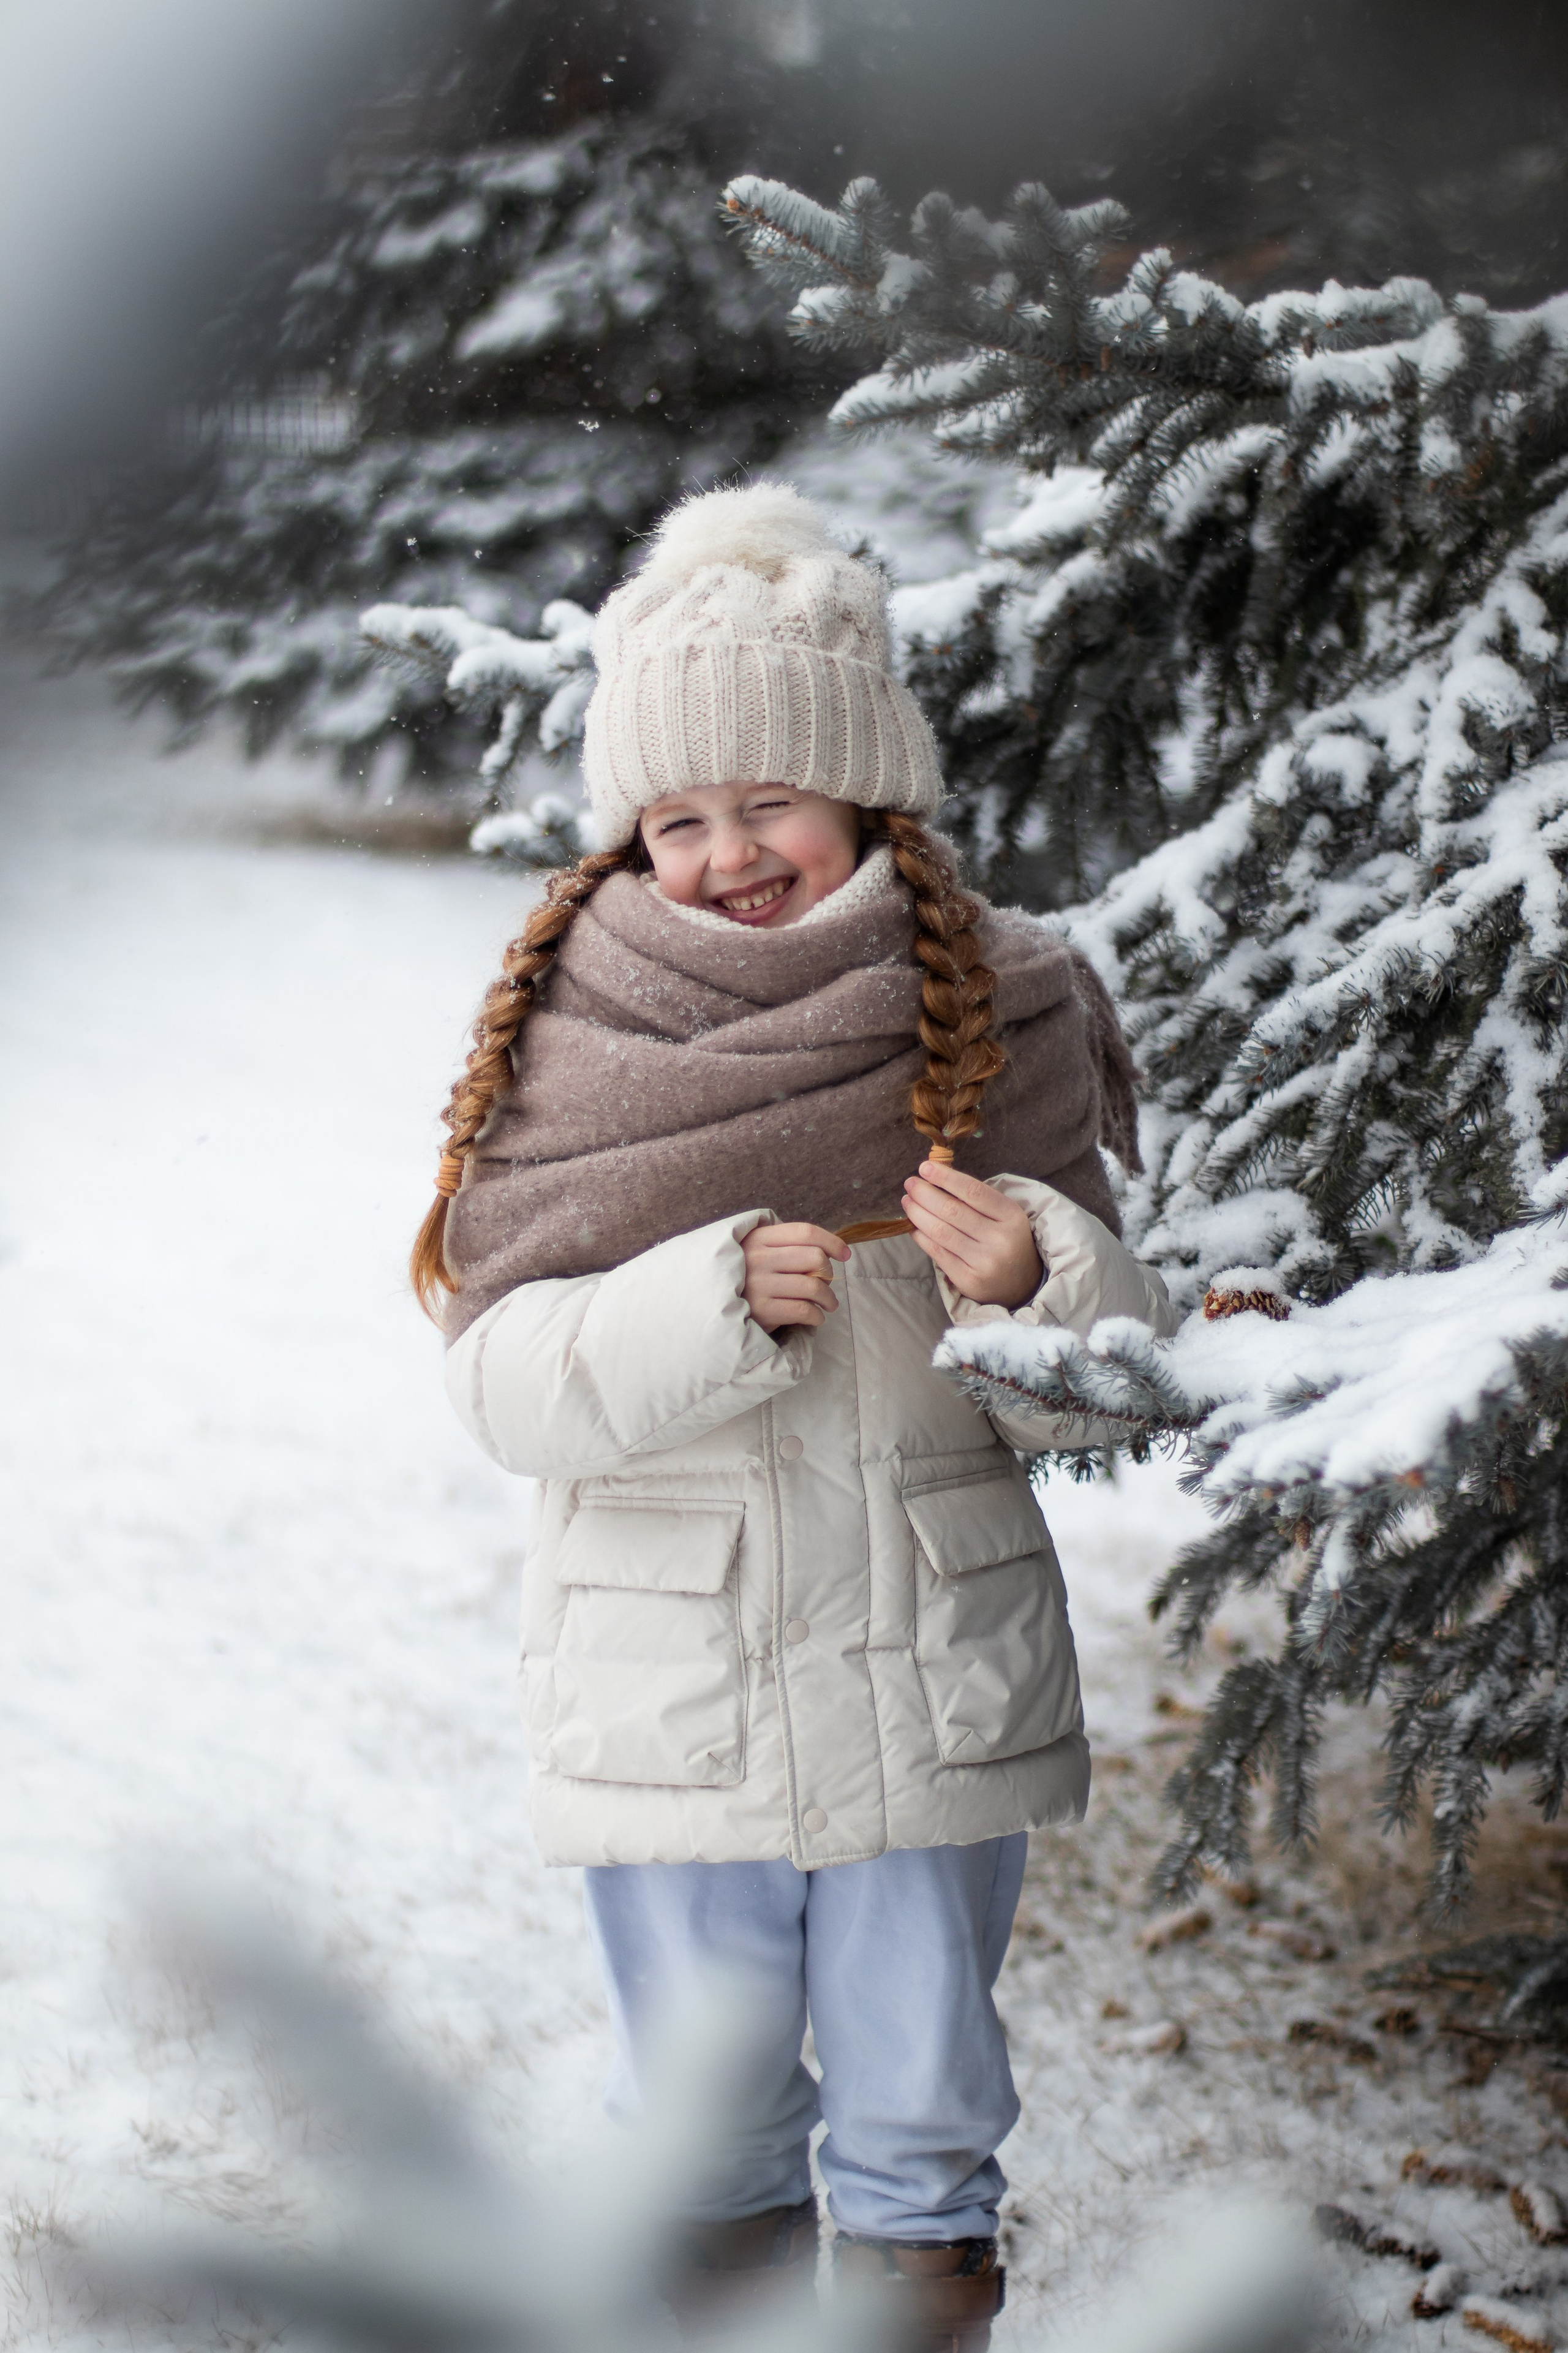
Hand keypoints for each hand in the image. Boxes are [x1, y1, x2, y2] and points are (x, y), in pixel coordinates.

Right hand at [741, 1222, 850, 1332]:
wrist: (715, 1306)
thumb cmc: (748, 1277)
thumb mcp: (759, 1251)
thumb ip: (788, 1245)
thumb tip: (833, 1250)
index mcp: (759, 1237)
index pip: (805, 1232)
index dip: (832, 1242)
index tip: (845, 1255)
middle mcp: (758, 1258)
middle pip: (814, 1257)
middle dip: (828, 1273)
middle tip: (826, 1283)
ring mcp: (759, 1285)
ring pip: (813, 1286)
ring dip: (828, 1299)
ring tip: (828, 1304)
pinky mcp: (762, 1310)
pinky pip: (804, 1310)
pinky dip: (817, 1316)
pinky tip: (816, 1317)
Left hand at [901, 1162, 1043, 1308]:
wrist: (1023, 1284)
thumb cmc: (1007, 1241)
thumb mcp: (1004, 1216)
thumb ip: (976, 1199)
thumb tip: (936, 1179)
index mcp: (1011, 1216)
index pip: (973, 1191)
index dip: (946, 1178)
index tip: (925, 1168)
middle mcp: (999, 1239)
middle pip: (952, 1210)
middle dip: (925, 1194)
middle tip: (910, 1183)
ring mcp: (984, 1262)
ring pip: (941, 1231)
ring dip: (918, 1213)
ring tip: (907, 1202)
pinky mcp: (968, 1280)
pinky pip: (937, 1252)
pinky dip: (921, 1236)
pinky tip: (913, 1226)